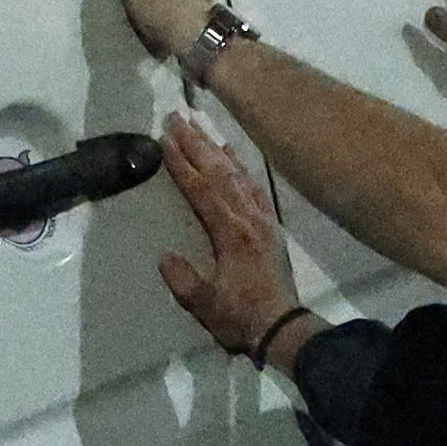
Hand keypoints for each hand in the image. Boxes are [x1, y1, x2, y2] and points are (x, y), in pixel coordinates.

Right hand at [154, 120, 306, 360]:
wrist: (282, 327)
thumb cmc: (239, 317)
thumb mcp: (203, 304)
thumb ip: (182, 279)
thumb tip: (165, 256)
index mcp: (230, 233)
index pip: (201, 190)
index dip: (182, 163)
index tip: (165, 139)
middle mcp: (248, 218)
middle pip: (218, 172)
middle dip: (196, 144)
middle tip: (177, 118)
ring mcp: (262, 219)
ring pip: (237, 174)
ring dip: (216, 149)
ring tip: (199, 127)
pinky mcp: (270, 226)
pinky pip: (255, 187)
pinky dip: (242, 167)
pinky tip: (232, 154)